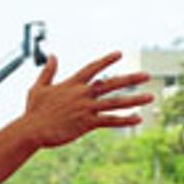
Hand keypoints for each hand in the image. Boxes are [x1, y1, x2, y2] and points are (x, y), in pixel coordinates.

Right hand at [17, 53, 151, 149]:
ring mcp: (86, 108)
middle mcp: (82, 94)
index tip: (119, 54)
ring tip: (150, 97)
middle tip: (147, 75)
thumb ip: (48, 71)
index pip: (93, 68)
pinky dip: (125, 120)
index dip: (106, 60)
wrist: (32, 130)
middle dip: (130, 78)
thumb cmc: (33, 111)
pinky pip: (110, 121)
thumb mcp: (38, 88)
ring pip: (115, 102)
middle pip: (111, 83)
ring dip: (135, 100)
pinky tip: (138, 119)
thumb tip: (52, 56)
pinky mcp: (87, 124)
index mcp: (72, 83)